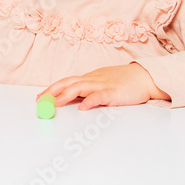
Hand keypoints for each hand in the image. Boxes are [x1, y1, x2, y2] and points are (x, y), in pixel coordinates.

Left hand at [39, 63, 170, 108]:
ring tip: (54, 104)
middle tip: (41, 101)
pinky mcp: (114, 92)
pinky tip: (82, 107)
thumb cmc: (124, 81)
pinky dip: (90, 101)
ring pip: (80, 87)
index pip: (67, 81)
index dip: (52, 88)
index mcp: (90, 78)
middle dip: (52, 91)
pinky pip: (100, 96)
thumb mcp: (103, 83)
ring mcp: (103, 84)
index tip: (40, 96)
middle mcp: (93, 79)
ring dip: (65, 96)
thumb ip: (90, 89)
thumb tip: (74, 99)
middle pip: (68, 82)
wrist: (144, 77)